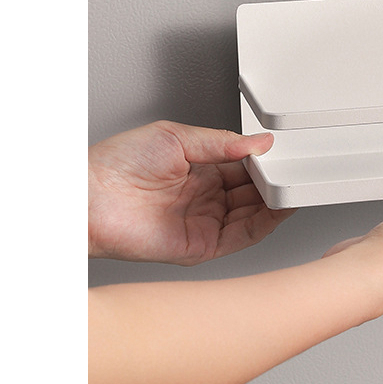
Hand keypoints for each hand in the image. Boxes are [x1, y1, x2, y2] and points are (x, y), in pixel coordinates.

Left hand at [89, 121, 294, 264]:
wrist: (87, 197)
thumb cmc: (116, 164)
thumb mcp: (177, 137)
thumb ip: (222, 142)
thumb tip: (259, 142)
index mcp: (200, 169)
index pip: (245, 167)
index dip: (265, 161)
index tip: (284, 154)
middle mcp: (204, 197)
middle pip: (253, 192)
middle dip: (275, 181)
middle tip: (295, 170)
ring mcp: (203, 222)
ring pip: (253, 214)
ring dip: (275, 202)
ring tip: (294, 187)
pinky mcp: (199, 246)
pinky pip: (241, 236)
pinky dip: (264, 224)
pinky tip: (279, 209)